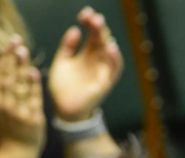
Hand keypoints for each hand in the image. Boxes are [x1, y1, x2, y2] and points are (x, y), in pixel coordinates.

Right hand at [0, 37, 44, 149]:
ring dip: (21, 66)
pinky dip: (33, 85)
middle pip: (6, 76)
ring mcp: (18, 112)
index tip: (4, 44)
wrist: (17, 155)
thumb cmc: (5, 131)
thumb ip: (1, 91)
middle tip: (15, 40)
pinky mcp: (33, 119)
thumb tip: (4, 72)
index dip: (0, 58)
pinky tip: (34, 72)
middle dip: (9, 57)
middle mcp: (4, 104)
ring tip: (23, 50)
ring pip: (19, 85)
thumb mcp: (0, 111)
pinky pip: (33, 99)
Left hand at [48, 7, 123, 121]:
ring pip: (109, 52)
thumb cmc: (63, 88)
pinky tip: (111, 47)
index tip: (84, 13)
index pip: (92, 35)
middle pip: (102, 40)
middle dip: (99, 27)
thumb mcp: (61, 62)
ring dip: (106, 38)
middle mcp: (97, 61)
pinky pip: (114, 70)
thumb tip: (75, 29)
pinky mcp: (105, 83)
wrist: (64, 110)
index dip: (89, 23)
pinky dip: (115, 59)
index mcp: (86, 55)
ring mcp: (102, 71)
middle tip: (94, 16)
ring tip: (100, 26)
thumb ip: (67, 47)